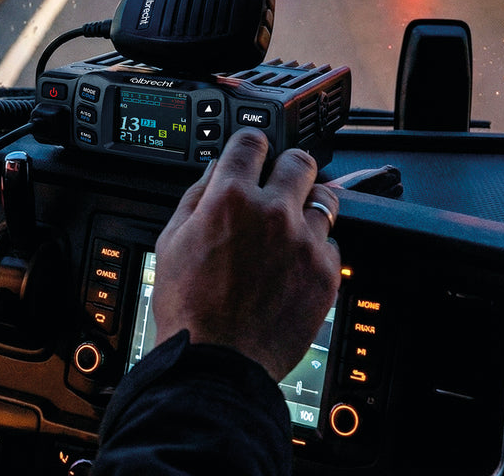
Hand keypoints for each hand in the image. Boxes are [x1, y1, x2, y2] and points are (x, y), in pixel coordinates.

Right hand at [152, 128, 340, 381]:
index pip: (251, 141)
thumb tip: (214, 171)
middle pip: (299, 160)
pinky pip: (331, 242)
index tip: (252, 149)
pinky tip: (295, 261)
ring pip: (324, 198)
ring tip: (291, 223)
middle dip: (288, 165)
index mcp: (229, 198)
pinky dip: (315, 246)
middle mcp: (272, 212)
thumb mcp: (171, 240)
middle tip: (280, 180)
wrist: (218, 363)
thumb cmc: (188, 305)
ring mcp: (303, 242)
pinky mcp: (325, 272)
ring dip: (307, 204)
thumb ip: (196, 196)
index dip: (251, 142)